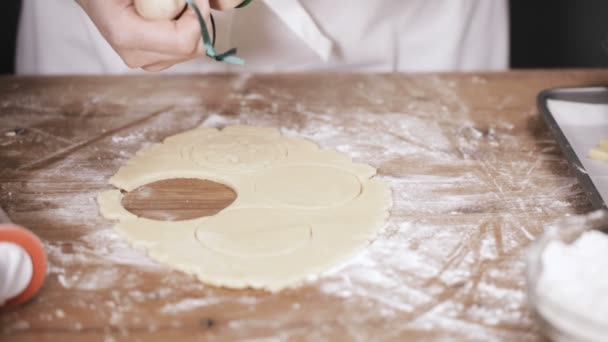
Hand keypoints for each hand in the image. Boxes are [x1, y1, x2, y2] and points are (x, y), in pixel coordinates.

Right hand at [76, 0, 210, 71]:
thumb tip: (203, 1)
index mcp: (126, 34)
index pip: (183, 41)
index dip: (198, 16)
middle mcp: (135, 55)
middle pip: (192, 49)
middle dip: (199, 20)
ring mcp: (145, 62)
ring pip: (193, 50)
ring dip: (194, 24)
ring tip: (176, 5)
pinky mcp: (154, 61)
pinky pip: (186, 50)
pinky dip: (188, 30)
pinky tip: (173, 16)